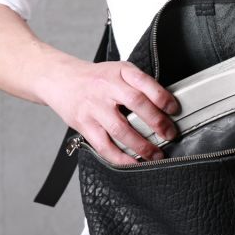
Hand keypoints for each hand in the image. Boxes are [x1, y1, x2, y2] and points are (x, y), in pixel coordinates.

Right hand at [40, 57, 179, 163]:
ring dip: (142, 145)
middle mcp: (106, 88)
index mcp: (119, 72)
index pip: (144, 82)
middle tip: (170, 134)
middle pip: (136, 104)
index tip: (174, 110)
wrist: (60, 79)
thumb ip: (139, 84)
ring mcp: (94, 108)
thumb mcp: (118, 71)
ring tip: (156, 154)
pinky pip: (104, 146)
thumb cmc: (95, 78)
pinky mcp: (84, 125)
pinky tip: (134, 163)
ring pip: (121, 129)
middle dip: (157, 122)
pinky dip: (120, 158)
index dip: (162, 97)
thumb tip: (166, 107)